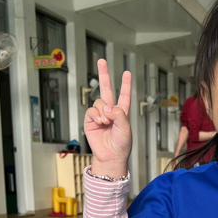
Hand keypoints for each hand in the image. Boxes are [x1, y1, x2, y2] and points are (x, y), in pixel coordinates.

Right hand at [84, 59, 131, 173]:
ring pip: (99, 102)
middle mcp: (110, 111)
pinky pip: (91, 111)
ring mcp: (100, 115)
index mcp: (122, 112)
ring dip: (103, 112)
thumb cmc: (121, 145)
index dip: (125, 84)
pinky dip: (96, 116)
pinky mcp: (90, 120)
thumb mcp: (125, 128)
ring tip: (106, 123)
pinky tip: (100, 123)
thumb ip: (119, 114)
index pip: (124, 95)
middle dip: (104, 74)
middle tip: (101, 60)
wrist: (110, 157)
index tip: (127, 73)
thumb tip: (107, 107)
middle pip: (106, 89)